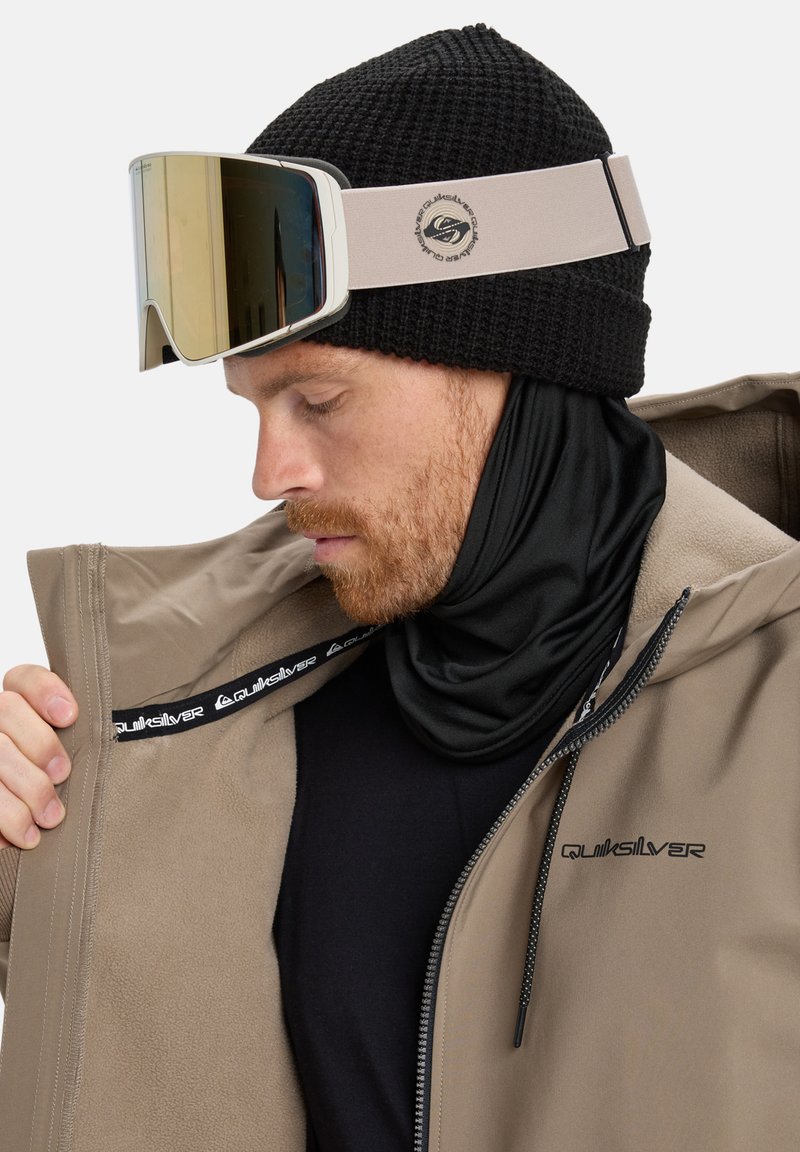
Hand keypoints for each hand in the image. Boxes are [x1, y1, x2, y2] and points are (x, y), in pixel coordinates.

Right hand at [0, 666, 76, 849]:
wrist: (17, 836)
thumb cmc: (55, 792)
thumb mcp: (68, 762)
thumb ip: (78, 742)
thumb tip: (114, 738)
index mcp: (16, 708)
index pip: (23, 678)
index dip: (45, 690)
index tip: (70, 716)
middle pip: (6, 709)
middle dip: (40, 743)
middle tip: (63, 775)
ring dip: (27, 787)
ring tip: (51, 816)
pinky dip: (7, 817)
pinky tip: (27, 835)